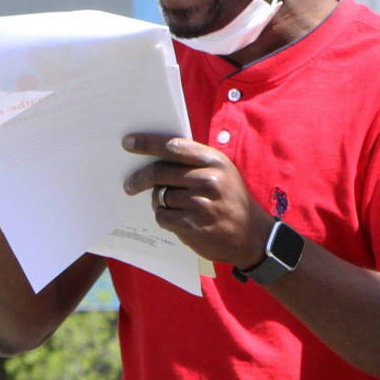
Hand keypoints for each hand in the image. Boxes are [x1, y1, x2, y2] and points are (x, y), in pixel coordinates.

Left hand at [122, 133, 272, 268]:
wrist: (251, 236)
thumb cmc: (231, 200)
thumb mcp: (222, 173)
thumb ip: (194, 163)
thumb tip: (154, 156)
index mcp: (214, 161)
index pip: (173, 147)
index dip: (147, 143)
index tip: (128, 143)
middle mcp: (207, 180)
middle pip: (159, 172)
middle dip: (139, 178)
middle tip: (129, 184)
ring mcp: (199, 204)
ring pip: (159, 196)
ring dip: (159, 200)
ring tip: (174, 206)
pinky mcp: (191, 226)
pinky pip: (162, 216)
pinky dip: (164, 216)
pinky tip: (177, 219)